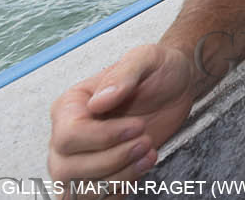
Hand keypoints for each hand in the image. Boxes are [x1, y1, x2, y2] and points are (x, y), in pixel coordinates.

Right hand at [49, 44, 195, 182]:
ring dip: (119, 178)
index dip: (103, 138)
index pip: (68, 137)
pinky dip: (119, 190)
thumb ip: (123, 74)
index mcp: (70, 107)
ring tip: (149, 154)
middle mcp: (67, 137)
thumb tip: (99, 101)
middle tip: (146, 141)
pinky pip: (95, 198)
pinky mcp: (99, 175)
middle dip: (113, 160)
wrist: (178, 86)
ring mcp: (79, 160)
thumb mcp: (145, 58)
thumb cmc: (158, 70)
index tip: (137, 126)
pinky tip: (142, 167)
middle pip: (68, 169)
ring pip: (80, 189)